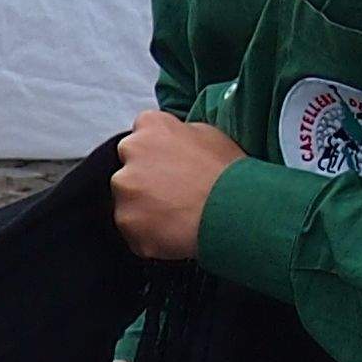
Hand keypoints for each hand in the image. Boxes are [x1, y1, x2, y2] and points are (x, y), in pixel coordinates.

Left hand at [111, 109, 243, 261]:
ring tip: (177, 217)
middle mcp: (131, 151)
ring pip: (128, 202)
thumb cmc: (228, 174)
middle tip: (174, 196)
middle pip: (129, 169)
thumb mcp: (210, 136)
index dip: (156, 153)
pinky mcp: (126, 221)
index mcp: (151, 125)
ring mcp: (125, 188)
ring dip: (145, 210)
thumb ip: (181, 135)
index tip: (169, 166)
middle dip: (145, 182)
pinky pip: (133, 230)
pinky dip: (149, 235)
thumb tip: (173, 143)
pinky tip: (174, 234)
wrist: (235, 211)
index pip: (142, 134)